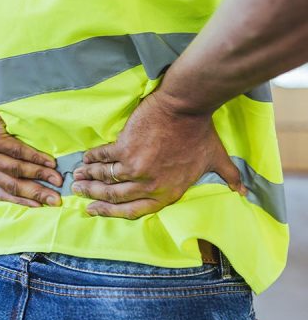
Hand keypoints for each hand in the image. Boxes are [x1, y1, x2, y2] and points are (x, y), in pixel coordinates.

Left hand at [0, 90, 61, 206]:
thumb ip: (9, 165)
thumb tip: (39, 182)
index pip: (4, 193)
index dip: (23, 202)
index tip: (42, 208)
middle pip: (13, 184)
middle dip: (36, 193)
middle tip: (56, 200)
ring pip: (17, 169)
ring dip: (40, 175)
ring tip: (57, 179)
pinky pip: (18, 151)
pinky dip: (36, 158)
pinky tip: (49, 162)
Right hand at [71, 90, 246, 218]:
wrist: (185, 107)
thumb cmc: (200, 132)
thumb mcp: (216, 158)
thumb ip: (228, 177)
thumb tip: (244, 192)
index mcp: (167, 192)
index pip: (133, 211)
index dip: (110, 213)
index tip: (94, 211)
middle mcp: (149, 185)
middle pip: (114, 197)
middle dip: (93, 196)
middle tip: (78, 193)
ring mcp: (135, 167)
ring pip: (105, 178)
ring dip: (88, 179)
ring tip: (76, 178)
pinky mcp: (124, 148)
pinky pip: (102, 157)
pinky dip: (91, 159)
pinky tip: (84, 159)